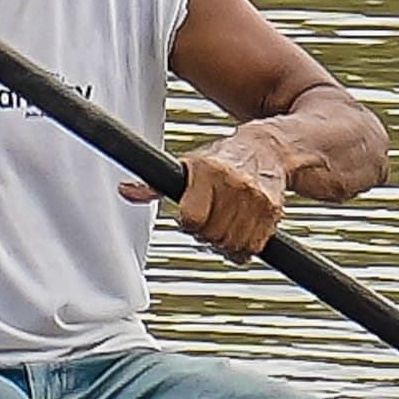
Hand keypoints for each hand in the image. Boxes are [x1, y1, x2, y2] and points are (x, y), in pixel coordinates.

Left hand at [124, 127, 289, 259]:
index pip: (192, 218)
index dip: (187, 222)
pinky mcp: (273, 213)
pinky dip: (241, 248)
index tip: (188, 216)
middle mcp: (236, 185)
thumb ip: (154, 184)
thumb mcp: (185, 164)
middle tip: (205, 222)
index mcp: (211, 172)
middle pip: (212, 234)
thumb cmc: (220, 159)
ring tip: (220, 227)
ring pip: (231, 244)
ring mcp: (257, 200)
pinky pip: (252, 247)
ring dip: (222, 243)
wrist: (266, 150)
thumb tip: (126, 191)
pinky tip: (237, 234)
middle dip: (204, 234)